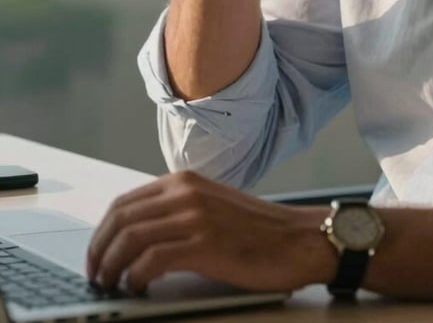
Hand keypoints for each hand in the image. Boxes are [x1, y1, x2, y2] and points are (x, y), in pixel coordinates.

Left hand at [86, 172, 334, 293]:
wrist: (298, 239)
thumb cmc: (258, 230)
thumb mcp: (211, 206)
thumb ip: (177, 212)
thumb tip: (136, 238)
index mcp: (185, 182)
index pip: (125, 203)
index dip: (102, 233)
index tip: (96, 256)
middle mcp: (186, 193)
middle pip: (121, 219)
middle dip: (99, 251)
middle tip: (96, 276)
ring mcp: (195, 217)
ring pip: (131, 238)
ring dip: (112, 267)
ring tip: (111, 286)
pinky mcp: (205, 244)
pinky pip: (152, 260)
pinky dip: (136, 277)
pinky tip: (138, 288)